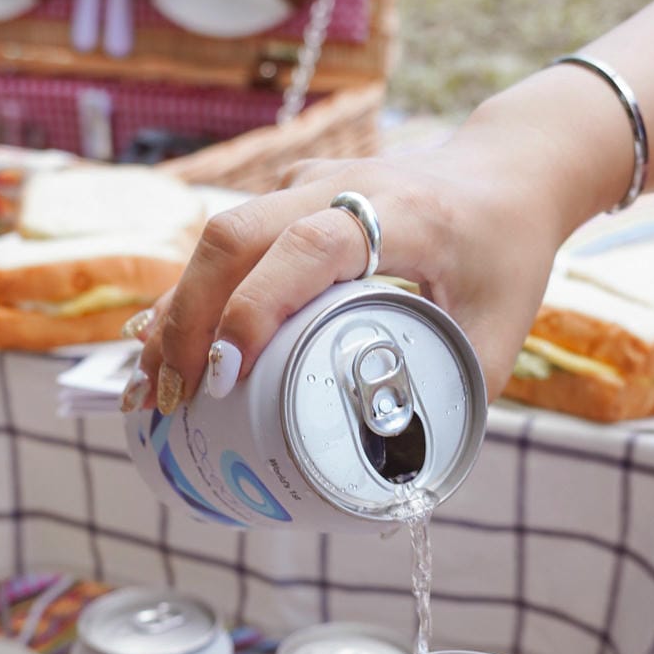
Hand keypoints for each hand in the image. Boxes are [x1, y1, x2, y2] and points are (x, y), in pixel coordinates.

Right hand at [130, 114, 575, 411]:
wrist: (507, 172)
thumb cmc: (506, 254)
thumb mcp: (498, 331)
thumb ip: (456, 398)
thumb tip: (405, 482)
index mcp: (402, 213)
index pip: (310, 247)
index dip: (257, 308)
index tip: (223, 377)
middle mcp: (342, 187)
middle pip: (236, 235)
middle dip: (190, 319)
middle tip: (170, 400)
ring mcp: (308, 186)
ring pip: (217, 238)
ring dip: (175, 314)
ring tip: (146, 392)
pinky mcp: (288, 199)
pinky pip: (225, 246)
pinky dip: (190, 300)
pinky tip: (160, 353)